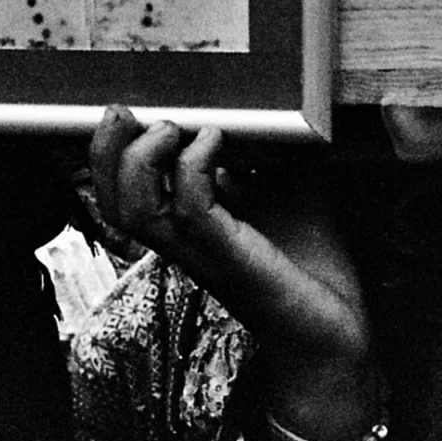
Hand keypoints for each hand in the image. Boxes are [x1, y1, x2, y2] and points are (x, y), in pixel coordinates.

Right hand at [91, 108, 374, 436]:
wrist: (336, 329)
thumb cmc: (311, 264)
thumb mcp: (287, 191)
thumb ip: (266, 155)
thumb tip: (260, 111)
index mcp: (186, 227)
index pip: (122, 195)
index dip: (107, 155)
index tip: (124, 111)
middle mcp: (183, 242)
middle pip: (113, 204)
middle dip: (104, 153)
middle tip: (124, 113)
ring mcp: (203, 253)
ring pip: (136, 212)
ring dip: (141, 160)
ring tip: (168, 128)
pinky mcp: (232, 259)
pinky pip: (192, 212)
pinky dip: (194, 168)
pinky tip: (215, 141)